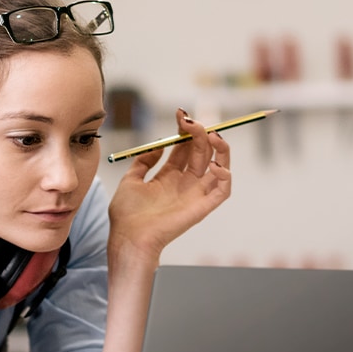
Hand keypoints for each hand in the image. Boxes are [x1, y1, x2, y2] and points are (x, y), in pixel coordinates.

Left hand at [108, 109, 232, 259]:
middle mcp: (185, 183)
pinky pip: (223, 190)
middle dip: (199, 132)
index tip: (180, 115)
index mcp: (169, 176)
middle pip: (201, 151)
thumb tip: (158, 144)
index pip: (184, 147)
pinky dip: (226, 175)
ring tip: (211, 134)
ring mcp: (196, 194)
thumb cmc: (127, 215)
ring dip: (220, 147)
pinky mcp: (203, 206)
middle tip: (190, 120)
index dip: (185, 130)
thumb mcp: (131, 180)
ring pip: (219, 165)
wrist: (129, 237)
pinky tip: (215, 164)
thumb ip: (144, 161)